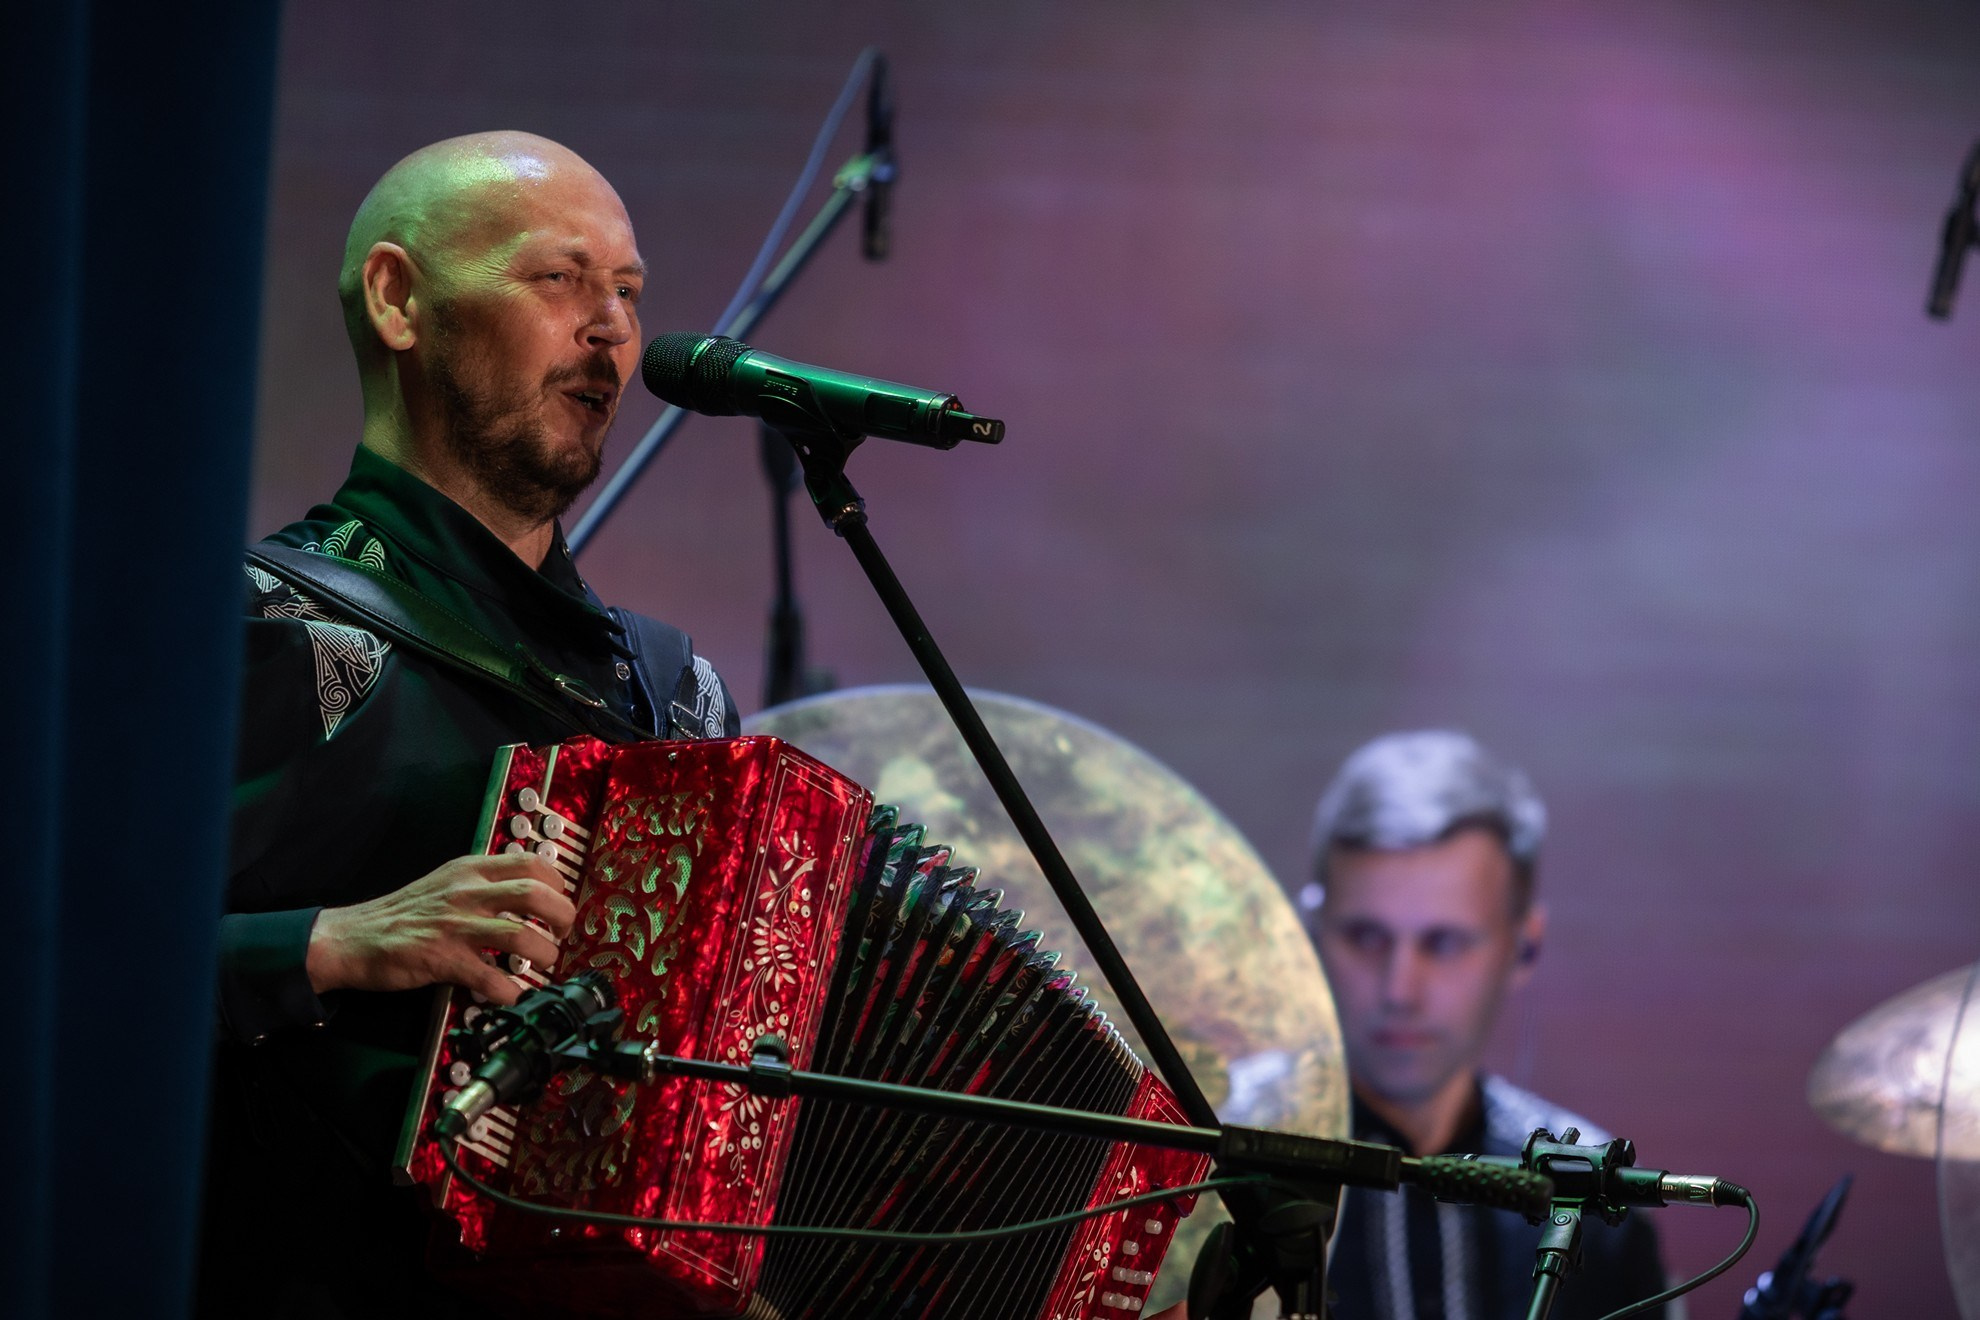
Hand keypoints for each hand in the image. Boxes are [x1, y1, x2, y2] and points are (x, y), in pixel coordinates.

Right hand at [306, 852, 576, 1003]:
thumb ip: (483, 883)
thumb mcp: (446, 882)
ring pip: (521, 936)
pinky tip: (514, 996)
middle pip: (535, 894)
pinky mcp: (443, 960)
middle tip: (563, 933)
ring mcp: (455, 926)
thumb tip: (529, 893)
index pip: (531, 864)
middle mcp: (466, 892)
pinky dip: (511, 992)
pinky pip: (491, 978)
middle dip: (562, 916)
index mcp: (470, 870)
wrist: (352, 937)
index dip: (558, 885)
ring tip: (545, 964)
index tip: (562, 902)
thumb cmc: (404, 913)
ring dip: (545, 954)